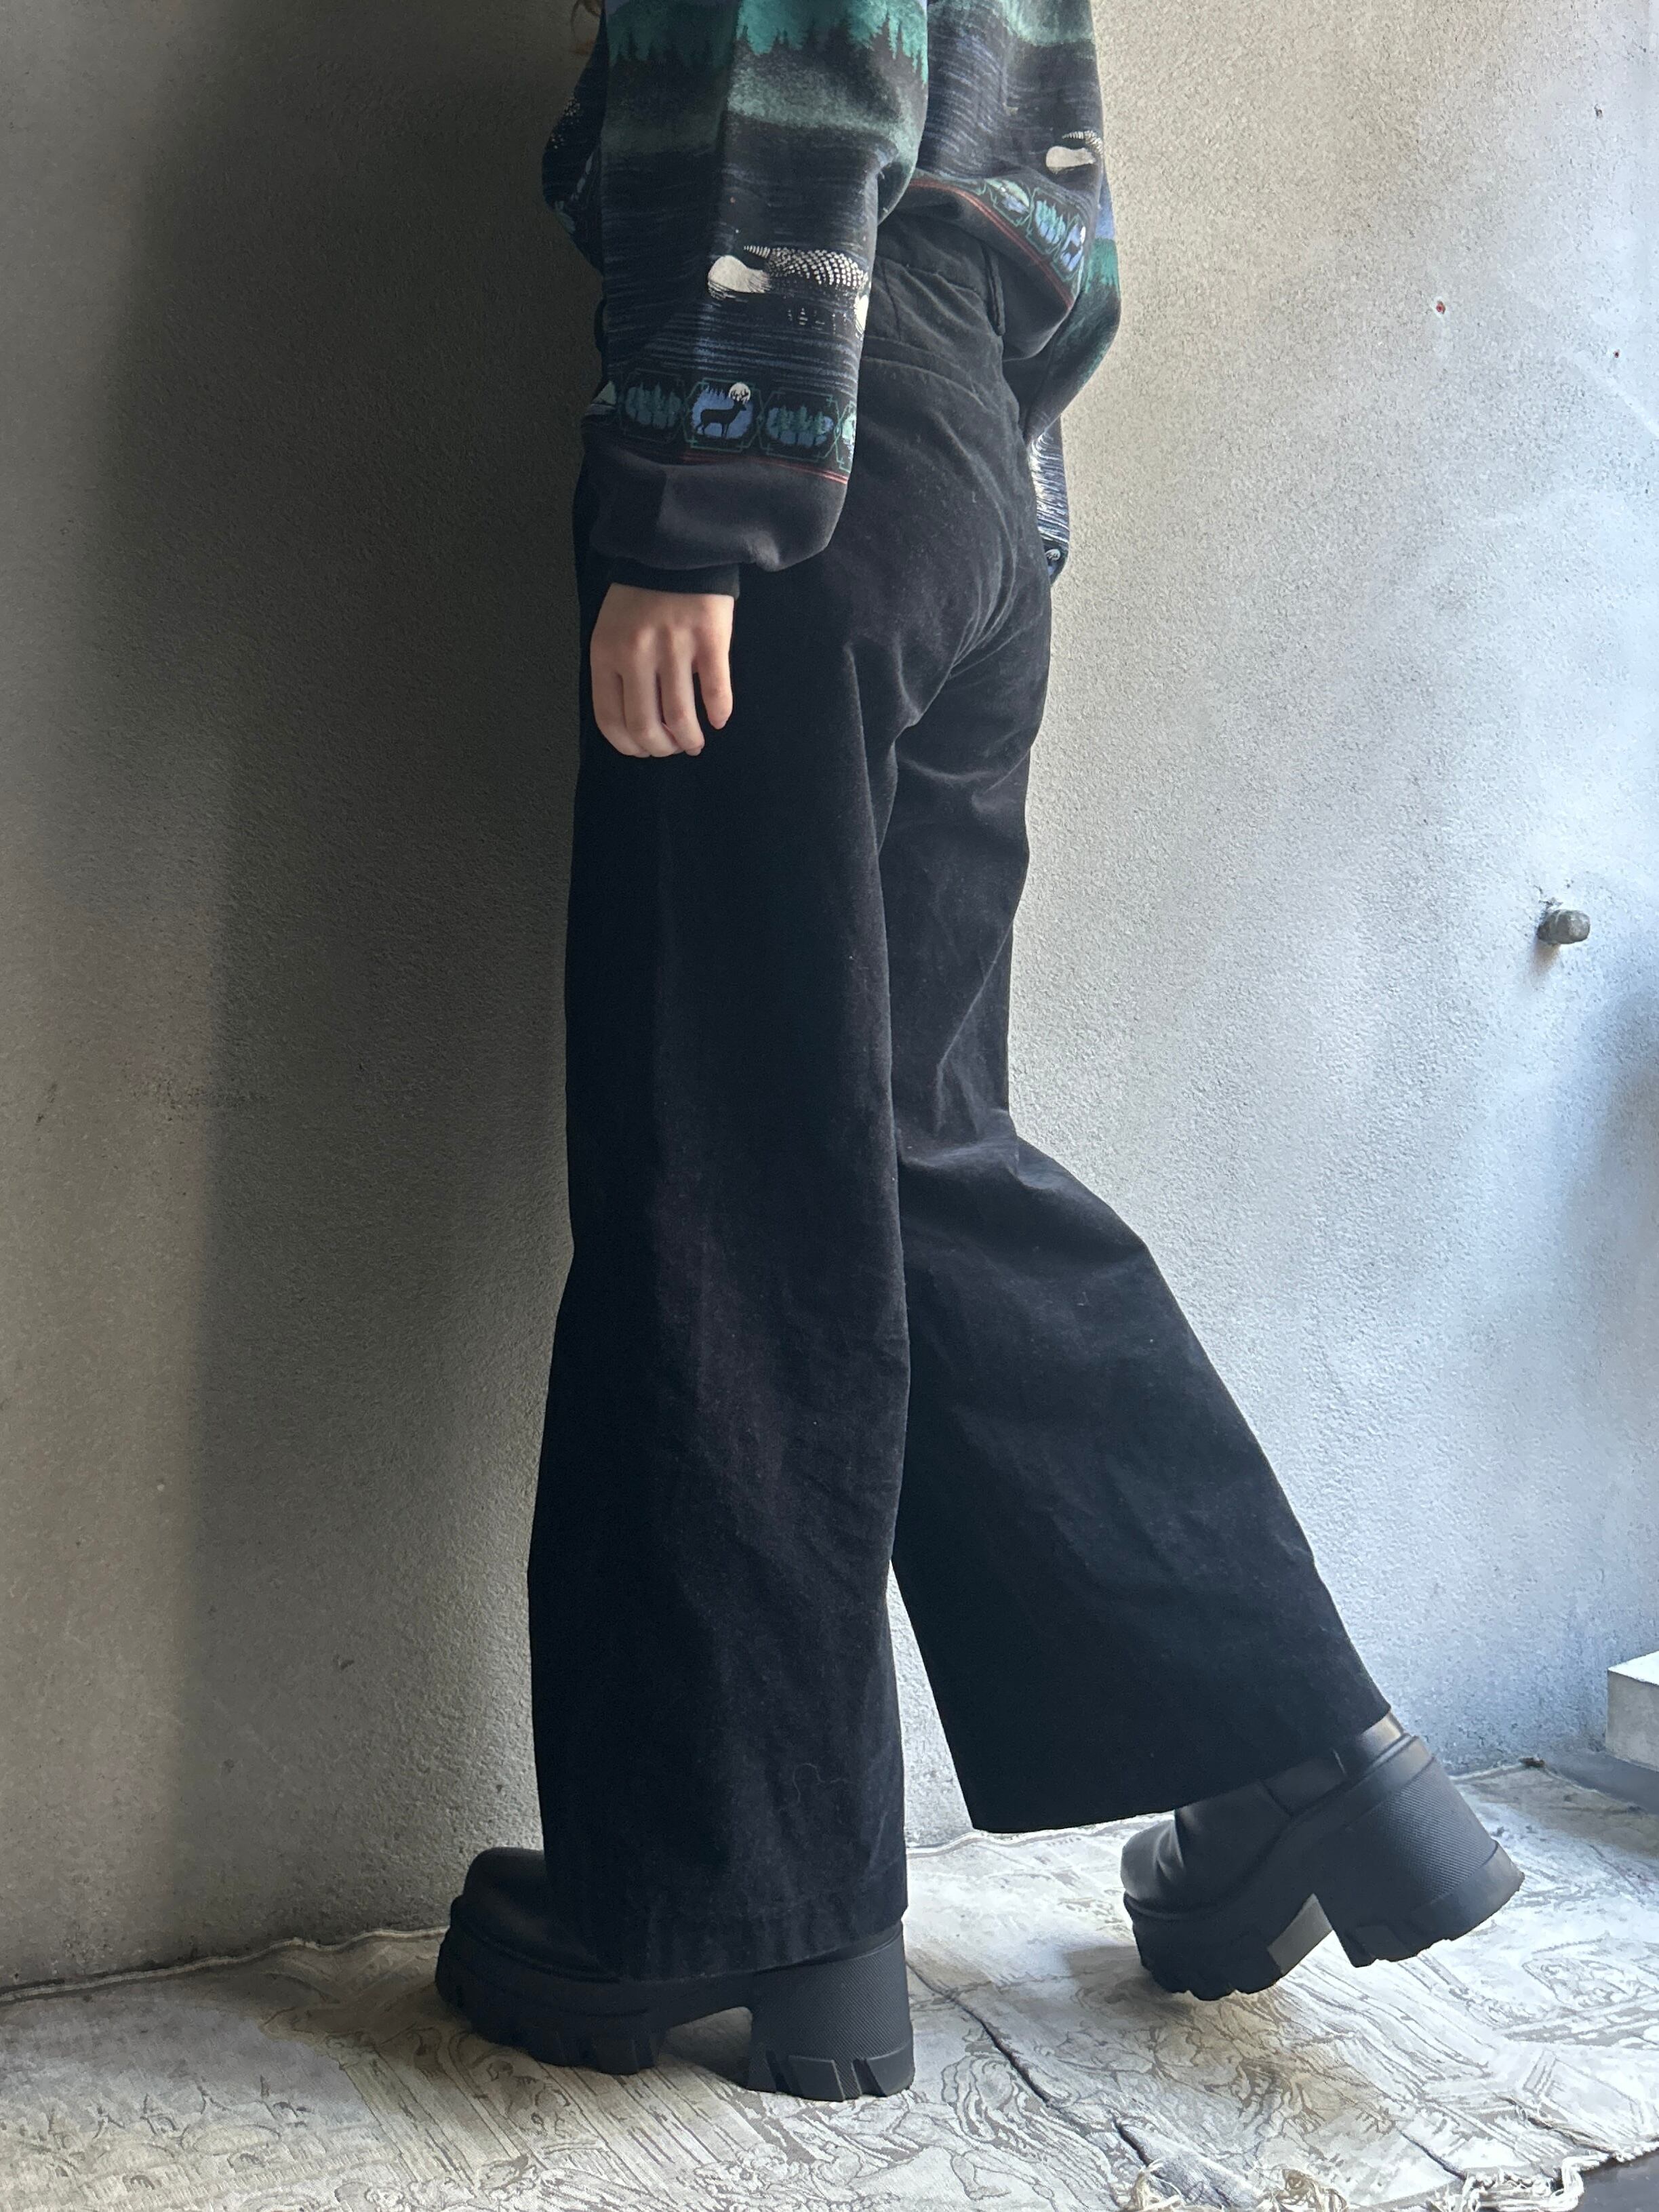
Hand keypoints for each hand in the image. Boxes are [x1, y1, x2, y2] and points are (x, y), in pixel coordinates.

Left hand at [590, 585, 733, 757]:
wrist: (675, 547)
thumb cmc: (641, 594)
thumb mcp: (612, 629)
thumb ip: (617, 670)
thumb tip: (637, 722)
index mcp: (606, 652)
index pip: (611, 719)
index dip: (628, 746)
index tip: (644, 750)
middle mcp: (637, 654)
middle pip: (646, 726)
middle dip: (661, 748)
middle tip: (672, 748)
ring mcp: (674, 647)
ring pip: (680, 716)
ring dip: (689, 739)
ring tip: (694, 743)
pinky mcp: (710, 640)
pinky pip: (715, 691)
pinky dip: (718, 714)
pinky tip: (718, 720)